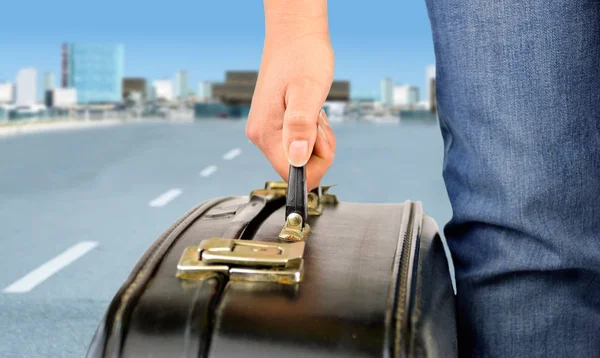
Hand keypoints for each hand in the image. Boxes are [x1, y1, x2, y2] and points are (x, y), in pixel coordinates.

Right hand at [246, 32, 335, 190]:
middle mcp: (261, 135)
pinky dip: (312, 132)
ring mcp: (268, 130)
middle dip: (318, 150)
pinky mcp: (276, 125)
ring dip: (317, 140)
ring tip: (315, 111)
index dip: (315, 164)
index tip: (320, 135)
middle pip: (297, 168)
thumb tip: (298, 160)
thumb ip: (301, 126)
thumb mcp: (308, 91)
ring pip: (300, 157)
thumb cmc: (303, 56)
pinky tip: (311, 111)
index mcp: (266, 133)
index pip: (292, 174)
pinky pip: (299, 144)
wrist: (295, 35)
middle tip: (319, 118)